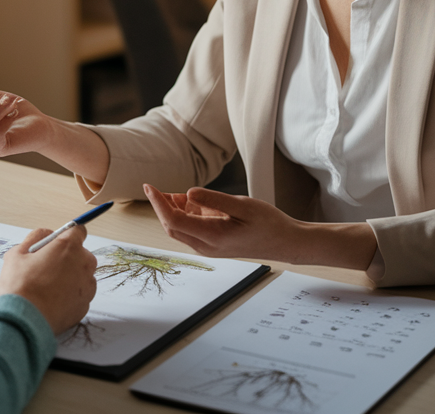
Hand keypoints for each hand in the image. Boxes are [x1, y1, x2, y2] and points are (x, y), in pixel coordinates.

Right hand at [0, 226, 96, 333]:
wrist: (23, 320)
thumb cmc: (20, 286)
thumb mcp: (17, 253)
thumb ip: (35, 237)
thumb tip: (46, 234)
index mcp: (68, 247)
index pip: (78, 231)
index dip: (66, 235)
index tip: (58, 242)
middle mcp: (83, 265)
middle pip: (81, 254)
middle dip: (67, 258)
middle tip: (46, 267)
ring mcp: (86, 287)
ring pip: (82, 275)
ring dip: (70, 277)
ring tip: (47, 287)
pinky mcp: (84, 306)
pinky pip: (80, 295)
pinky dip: (70, 296)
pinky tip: (52, 300)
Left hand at [143, 184, 301, 261]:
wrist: (284, 242)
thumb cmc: (268, 224)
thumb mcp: (242, 205)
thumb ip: (214, 200)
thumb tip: (188, 193)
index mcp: (212, 237)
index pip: (173, 221)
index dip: (158, 203)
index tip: (149, 186)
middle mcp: (206, 246)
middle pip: (171, 226)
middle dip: (161, 206)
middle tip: (155, 187)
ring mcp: (208, 247)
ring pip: (179, 228)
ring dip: (172, 210)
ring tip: (175, 193)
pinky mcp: (212, 243)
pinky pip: (190, 228)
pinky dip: (184, 213)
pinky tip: (189, 201)